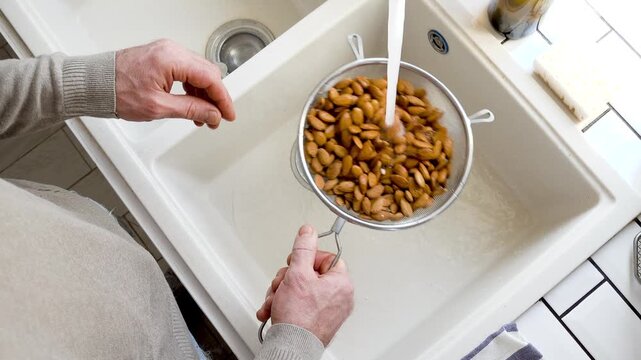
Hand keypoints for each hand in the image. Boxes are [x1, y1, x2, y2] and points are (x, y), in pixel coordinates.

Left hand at [115, 39, 234, 128]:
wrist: (92, 84)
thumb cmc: (116, 91)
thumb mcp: (158, 107)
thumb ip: (191, 110)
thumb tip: (213, 114)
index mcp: (171, 59)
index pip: (210, 78)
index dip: (223, 99)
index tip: (228, 114)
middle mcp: (171, 50)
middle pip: (207, 73)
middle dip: (214, 97)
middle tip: (216, 118)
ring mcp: (166, 52)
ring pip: (198, 72)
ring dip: (203, 94)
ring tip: (202, 116)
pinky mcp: (161, 57)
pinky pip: (186, 70)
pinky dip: (192, 88)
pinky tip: (191, 104)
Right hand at [256, 225, 353, 345]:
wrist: (291, 346)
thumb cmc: (298, 317)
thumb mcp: (297, 274)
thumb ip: (303, 248)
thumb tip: (308, 231)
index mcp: (341, 283)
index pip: (325, 257)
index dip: (306, 258)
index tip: (294, 263)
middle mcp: (339, 297)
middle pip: (310, 273)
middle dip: (288, 279)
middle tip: (282, 286)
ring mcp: (329, 310)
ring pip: (301, 289)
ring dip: (282, 293)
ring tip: (276, 302)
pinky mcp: (318, 321)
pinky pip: (300, 304)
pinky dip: (285, 306)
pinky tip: (274, 310)